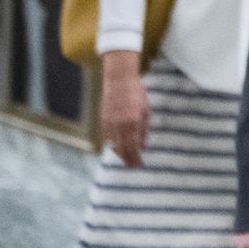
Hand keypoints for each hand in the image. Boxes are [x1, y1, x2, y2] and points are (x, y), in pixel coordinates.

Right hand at [99, 50, 148, 166]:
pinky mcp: (103, 121)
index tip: (140, 166)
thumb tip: (143, 148)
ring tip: (127, 160)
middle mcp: (119, 125)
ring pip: (113, 145)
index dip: (136, 158)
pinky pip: (107, 138)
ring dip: (120, 154)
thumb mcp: (146, 111)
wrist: (119, 81)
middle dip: (128, 160)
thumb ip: (144, 130)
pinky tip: (118, 148)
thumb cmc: (136, 94)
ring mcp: (109, 123)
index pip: (133, 147)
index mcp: (132, 123)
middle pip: (122, 149)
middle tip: (133, 166)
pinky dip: (113, 145)